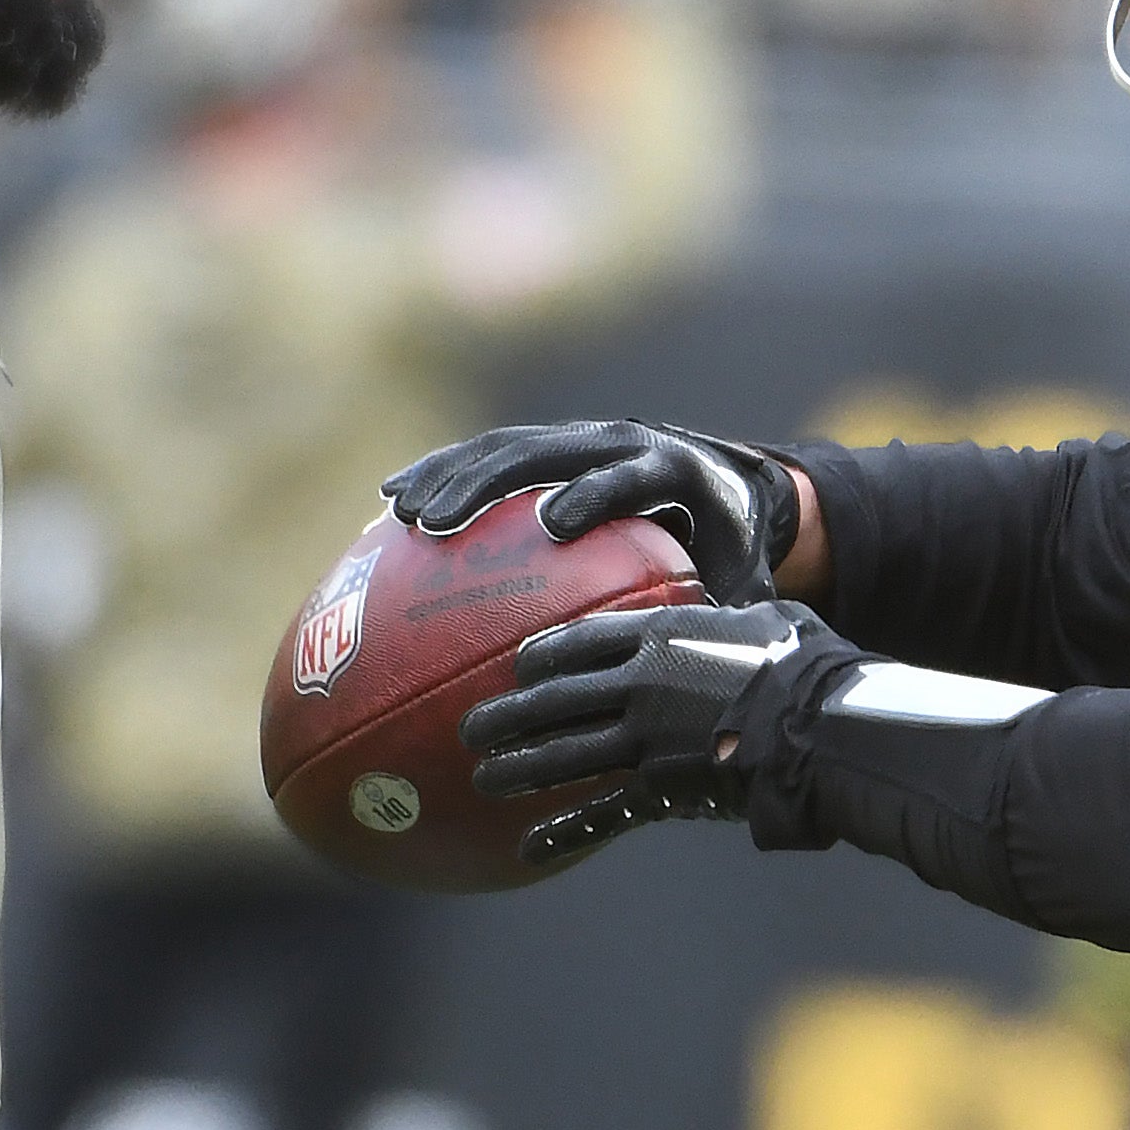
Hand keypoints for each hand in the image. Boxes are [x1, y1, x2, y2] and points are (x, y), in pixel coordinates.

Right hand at [384, 419, 798, 604]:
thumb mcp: (740, 592)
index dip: (596, 494)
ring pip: (505, 446)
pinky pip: (489, 454)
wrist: (731, 489)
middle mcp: (621, 440)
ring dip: (447, 475)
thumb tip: (698, 693)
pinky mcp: (553, 444)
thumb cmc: (731, 557)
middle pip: (544, 451)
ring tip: (400, 513)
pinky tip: (389, 502)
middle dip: (486, 483)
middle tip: (436, 524)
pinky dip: (439, 472)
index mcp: (674, 472)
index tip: (556, 527)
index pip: (631, 477)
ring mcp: (581, 436)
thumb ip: (720, 627)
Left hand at [462, 600, 830, 862]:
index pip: (583, 642)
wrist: (821, 726)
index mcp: (662, 636)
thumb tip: (734, 607)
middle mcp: (641, 686)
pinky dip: (564, 831)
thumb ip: (731, 617)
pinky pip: (603, 814)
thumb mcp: (766, 617)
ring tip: (483, 779)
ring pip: (564, 755)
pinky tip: (530, 848)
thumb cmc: (806, 664)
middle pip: (555, 700)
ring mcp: (647, 740)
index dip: (544, 655)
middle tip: (471, 728)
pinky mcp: (663, 790)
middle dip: (507, 716)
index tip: (518, 666)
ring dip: (517, 769)